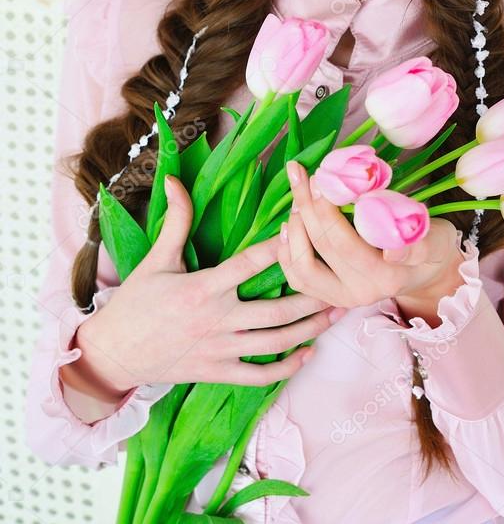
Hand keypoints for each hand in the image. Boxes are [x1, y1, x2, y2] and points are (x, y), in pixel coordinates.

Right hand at [73, 174, 343, 395]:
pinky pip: (258, 375)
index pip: (249, 263)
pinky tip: (307, 353)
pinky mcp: (217, 372)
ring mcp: (219, 349)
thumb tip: (176, 179)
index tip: (304, 229)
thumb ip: (175, 220)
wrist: (113, 354)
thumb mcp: (156, 259)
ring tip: (335, 313)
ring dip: (309, 329)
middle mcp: (217, 319)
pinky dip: (286, 368)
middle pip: (276, 309)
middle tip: (340, 282)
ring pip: (274, 342)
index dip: (279, 247)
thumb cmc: (135, 302)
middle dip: (311, 296)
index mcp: (203, 288)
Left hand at [278, 161, 465, 308]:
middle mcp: (360, 292)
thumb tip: (392, 251)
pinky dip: (287, 250)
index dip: (326, 209)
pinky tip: (289, 223)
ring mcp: (341, 298)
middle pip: (321, 248)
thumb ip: (417, 244)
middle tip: (301, 174)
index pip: (344, 242)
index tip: (319, 177)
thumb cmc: (432, 247)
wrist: (427, 274)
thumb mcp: (436, 240)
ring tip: (298, 196)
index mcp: (386, 277)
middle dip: (306, 206)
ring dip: (294, 228)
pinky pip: (298, 278)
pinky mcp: (328, 297)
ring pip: (302, 267)